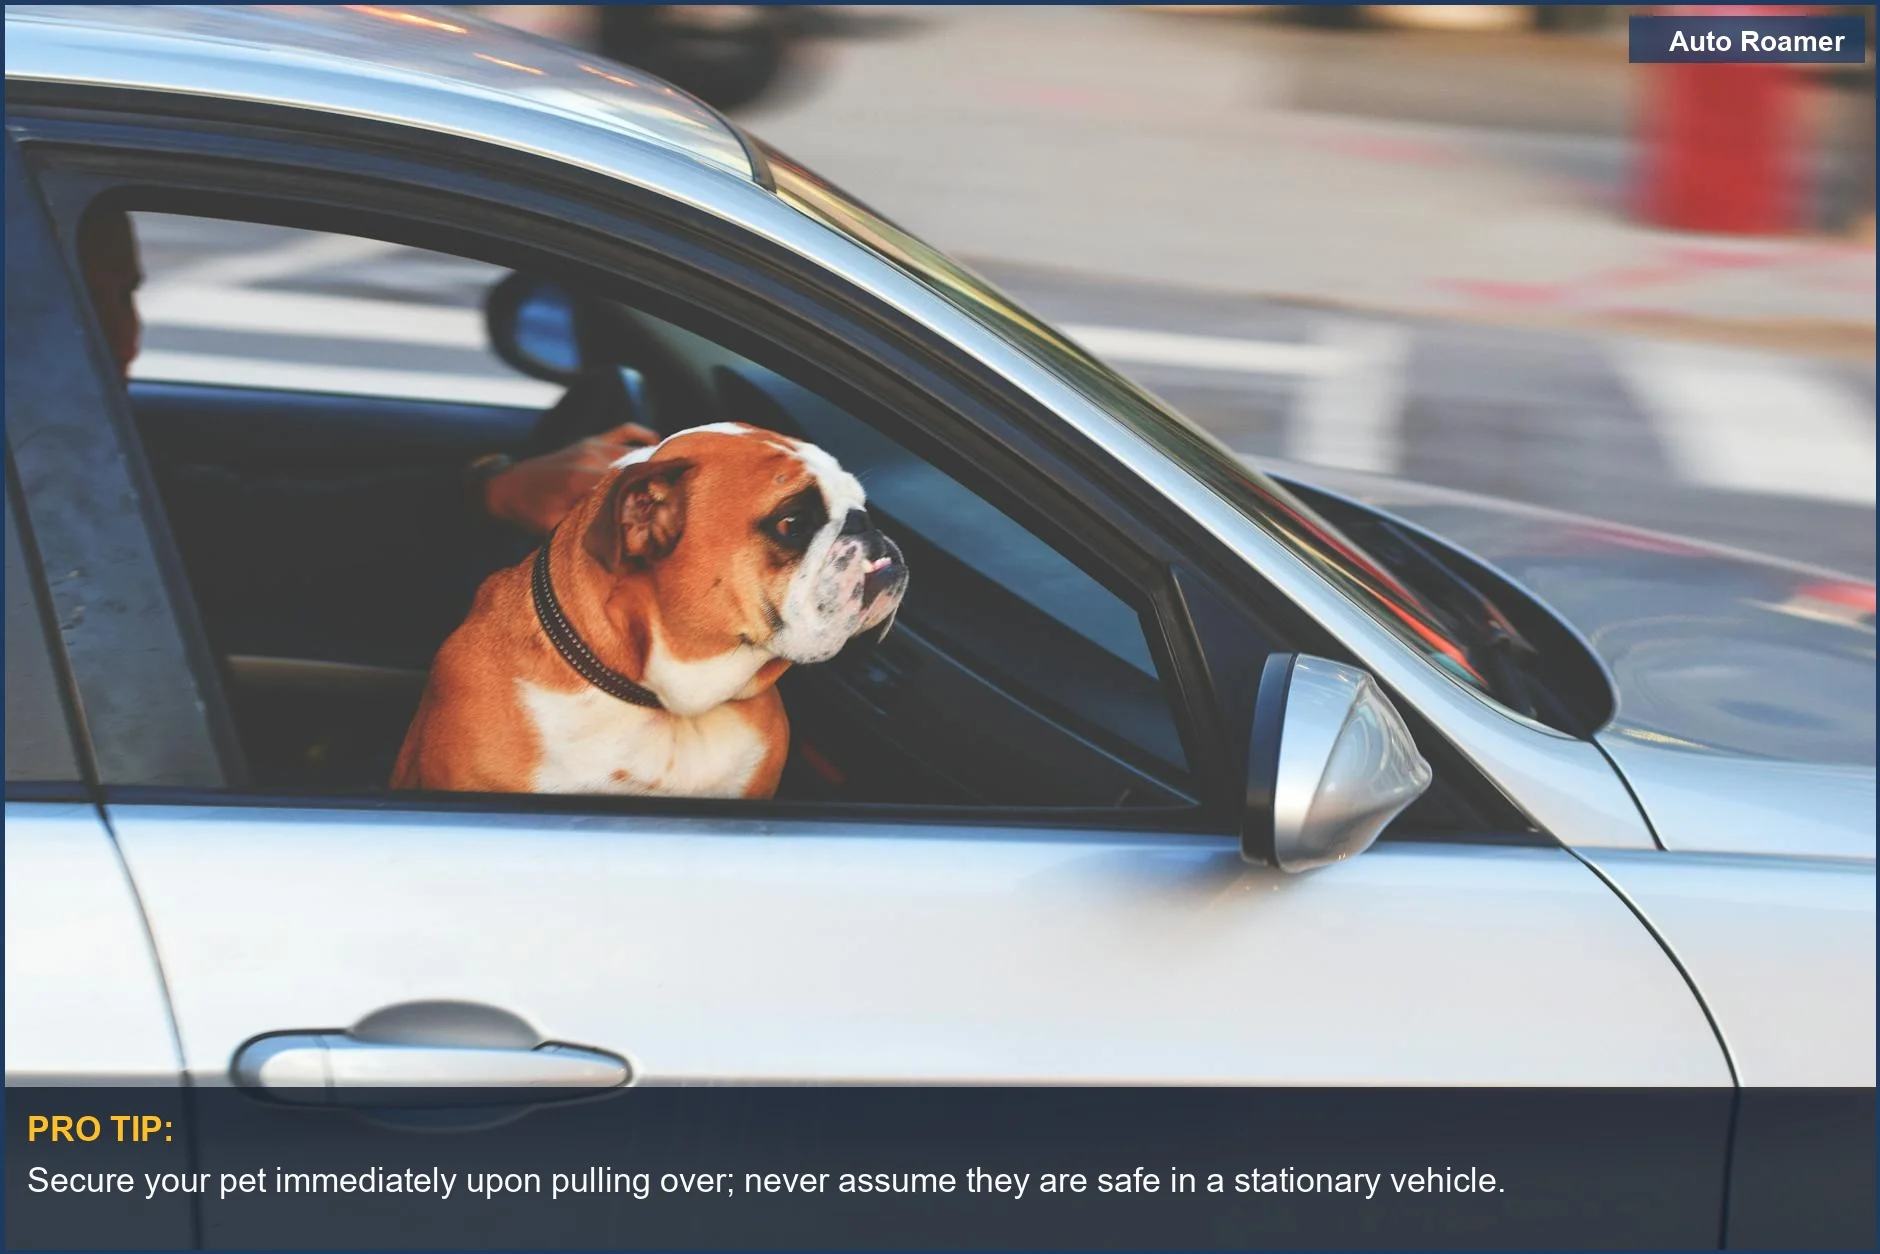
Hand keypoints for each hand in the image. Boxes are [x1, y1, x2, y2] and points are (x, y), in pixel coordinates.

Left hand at [481, 423, 660, 535]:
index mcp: (581, 479)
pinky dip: (641, 435)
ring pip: (633, 450)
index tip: (669, 506)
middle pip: (635, 465)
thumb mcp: (554, 528)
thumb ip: (585, 530)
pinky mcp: (590, 441)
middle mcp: (590, 457)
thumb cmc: (528, 511)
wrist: (504, 486)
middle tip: (678, 493)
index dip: (649, 494)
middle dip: (656, 479)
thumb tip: (617, 543)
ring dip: (653, 461)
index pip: (626, 483)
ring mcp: (591, 445)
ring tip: (674, 475)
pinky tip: (657, 443)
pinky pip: (623, 431)